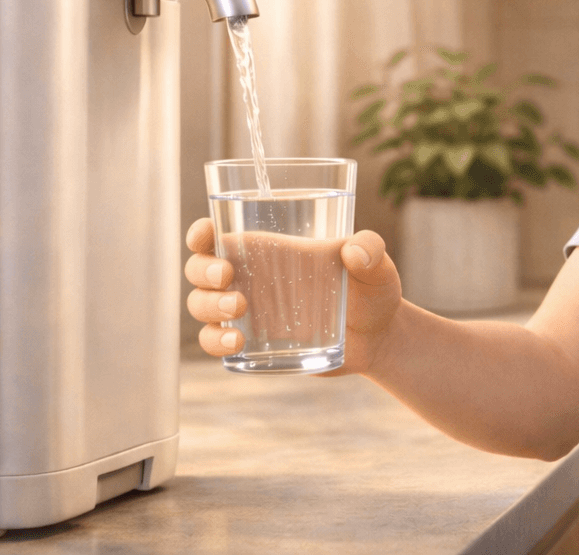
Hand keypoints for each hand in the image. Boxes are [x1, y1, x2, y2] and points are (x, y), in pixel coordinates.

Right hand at [182, 218, 403, 375]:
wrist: (380, 339)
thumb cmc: (373, 290)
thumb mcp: (378, 264)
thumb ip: (371, 249)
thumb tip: (354, 252)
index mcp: (269, 250)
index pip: (220, 235)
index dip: (201, 232)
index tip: (206, 233)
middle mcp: (250, 279)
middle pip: (198, 269)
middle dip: (202, 270)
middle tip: (227, 276)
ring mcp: (248, 314)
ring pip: (200, 306)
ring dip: (208, 306)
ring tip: (241, 308)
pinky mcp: (254, 345)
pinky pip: (215, 343)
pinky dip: (215, 342)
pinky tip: (237, 342)